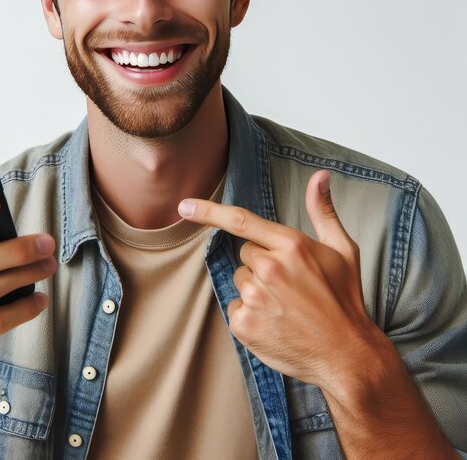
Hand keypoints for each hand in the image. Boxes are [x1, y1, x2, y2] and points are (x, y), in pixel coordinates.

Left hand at [178, 170, 378, 389]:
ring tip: (285, 305)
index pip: (240, 221)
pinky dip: (251, 314)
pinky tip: (275, 322)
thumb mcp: (342, 250)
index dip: (208, 211)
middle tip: (290, 284)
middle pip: (245, 254)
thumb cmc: (344, 298)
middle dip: (261, 264)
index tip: (184, 206)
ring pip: (241, 281)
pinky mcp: (244, 324)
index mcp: (291, 246)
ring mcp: (255, 298)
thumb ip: (323, 210)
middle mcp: (269, 269)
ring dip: (256, 289)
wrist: (346, 355)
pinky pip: (236, 307)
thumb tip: (320, 176)